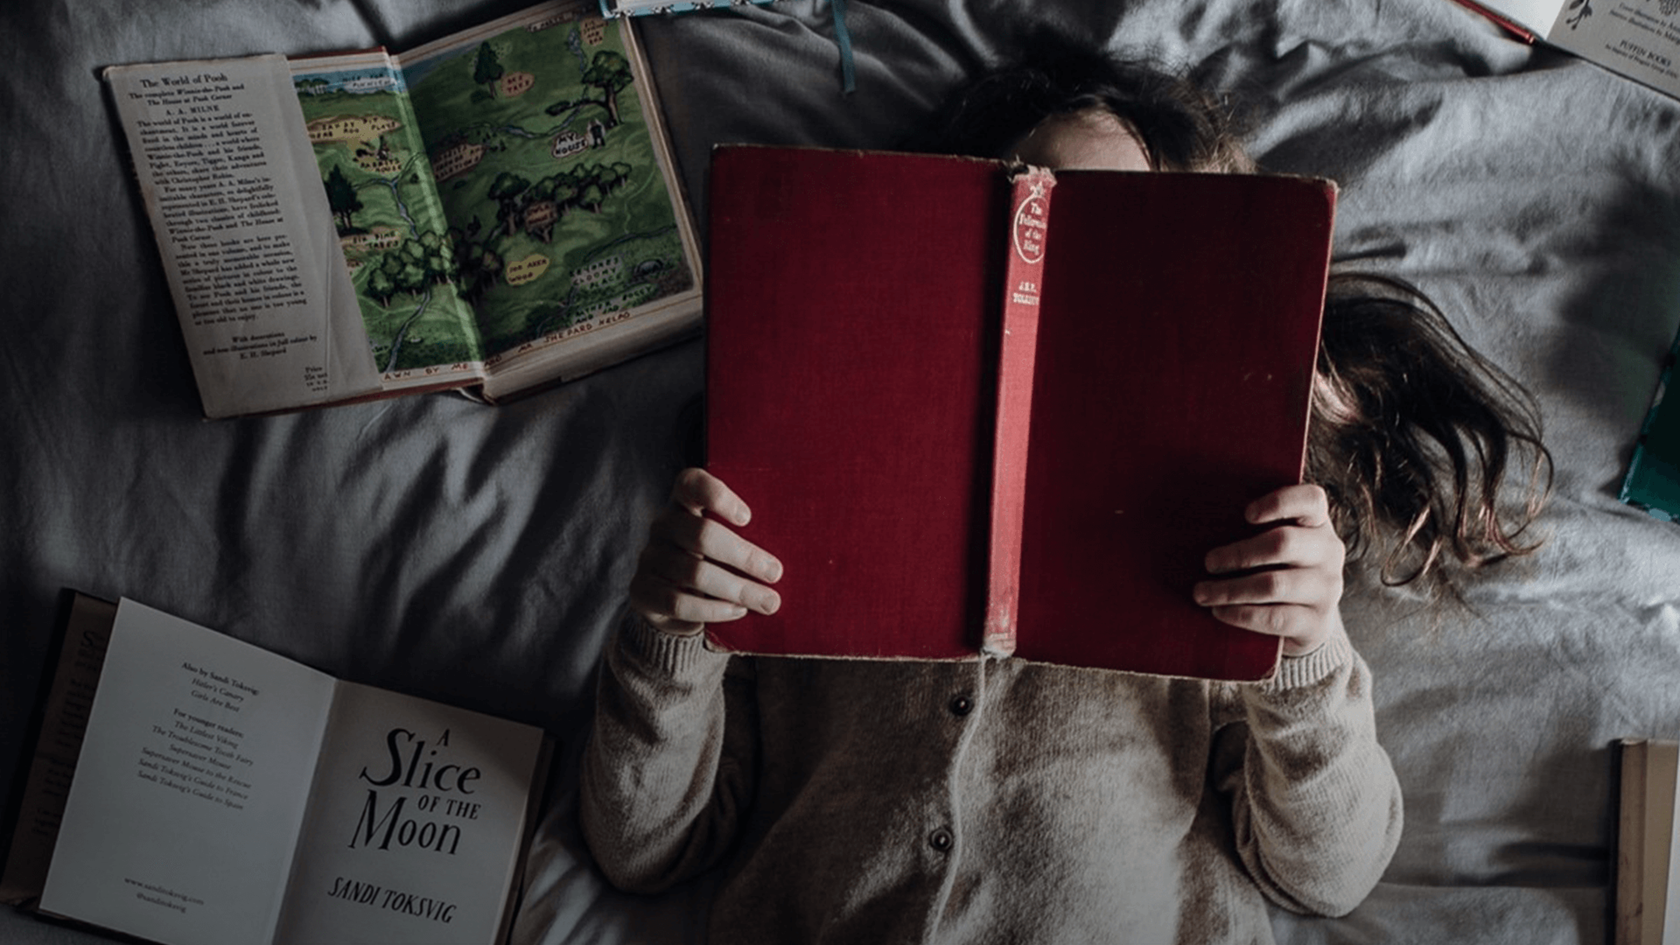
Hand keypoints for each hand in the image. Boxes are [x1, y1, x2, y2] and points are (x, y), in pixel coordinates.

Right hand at [628, 468, 783, 635]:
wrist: (671, 604)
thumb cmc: (713, 563)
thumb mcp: (726, 543)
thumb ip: (747, 539)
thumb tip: (782, 562)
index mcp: (683, 504)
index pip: (691, 483)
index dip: (717, 495)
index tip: (748, 518)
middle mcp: (663, 526)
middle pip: (702, 534)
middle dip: (744, 555)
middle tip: (775, 573)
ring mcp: (650, 558)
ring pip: (695, 573)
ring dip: (737, 588)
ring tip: (768, 601)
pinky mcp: (642, 591)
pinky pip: (679, 602)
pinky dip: (713, 609)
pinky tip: (738, 611)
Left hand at [1191, 484, 1344, 657]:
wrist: (1308, 620)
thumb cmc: (1277, 569)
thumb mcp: (1274, 545)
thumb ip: (1253, 530)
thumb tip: (1203, 527)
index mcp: (1317, 524)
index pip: (1311, 500)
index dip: (1280, 502)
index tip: (1246, 514)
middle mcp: (1328, 552)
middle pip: (1283, 543)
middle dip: (1238, 553)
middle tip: (1209, 562)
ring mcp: (1327, 589)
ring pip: (1273, 584)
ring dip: (1230, 589)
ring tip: (1202, 593)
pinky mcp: (1317, 622)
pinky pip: (1275, 617)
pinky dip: (1241, 614)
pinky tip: (1219, 611)